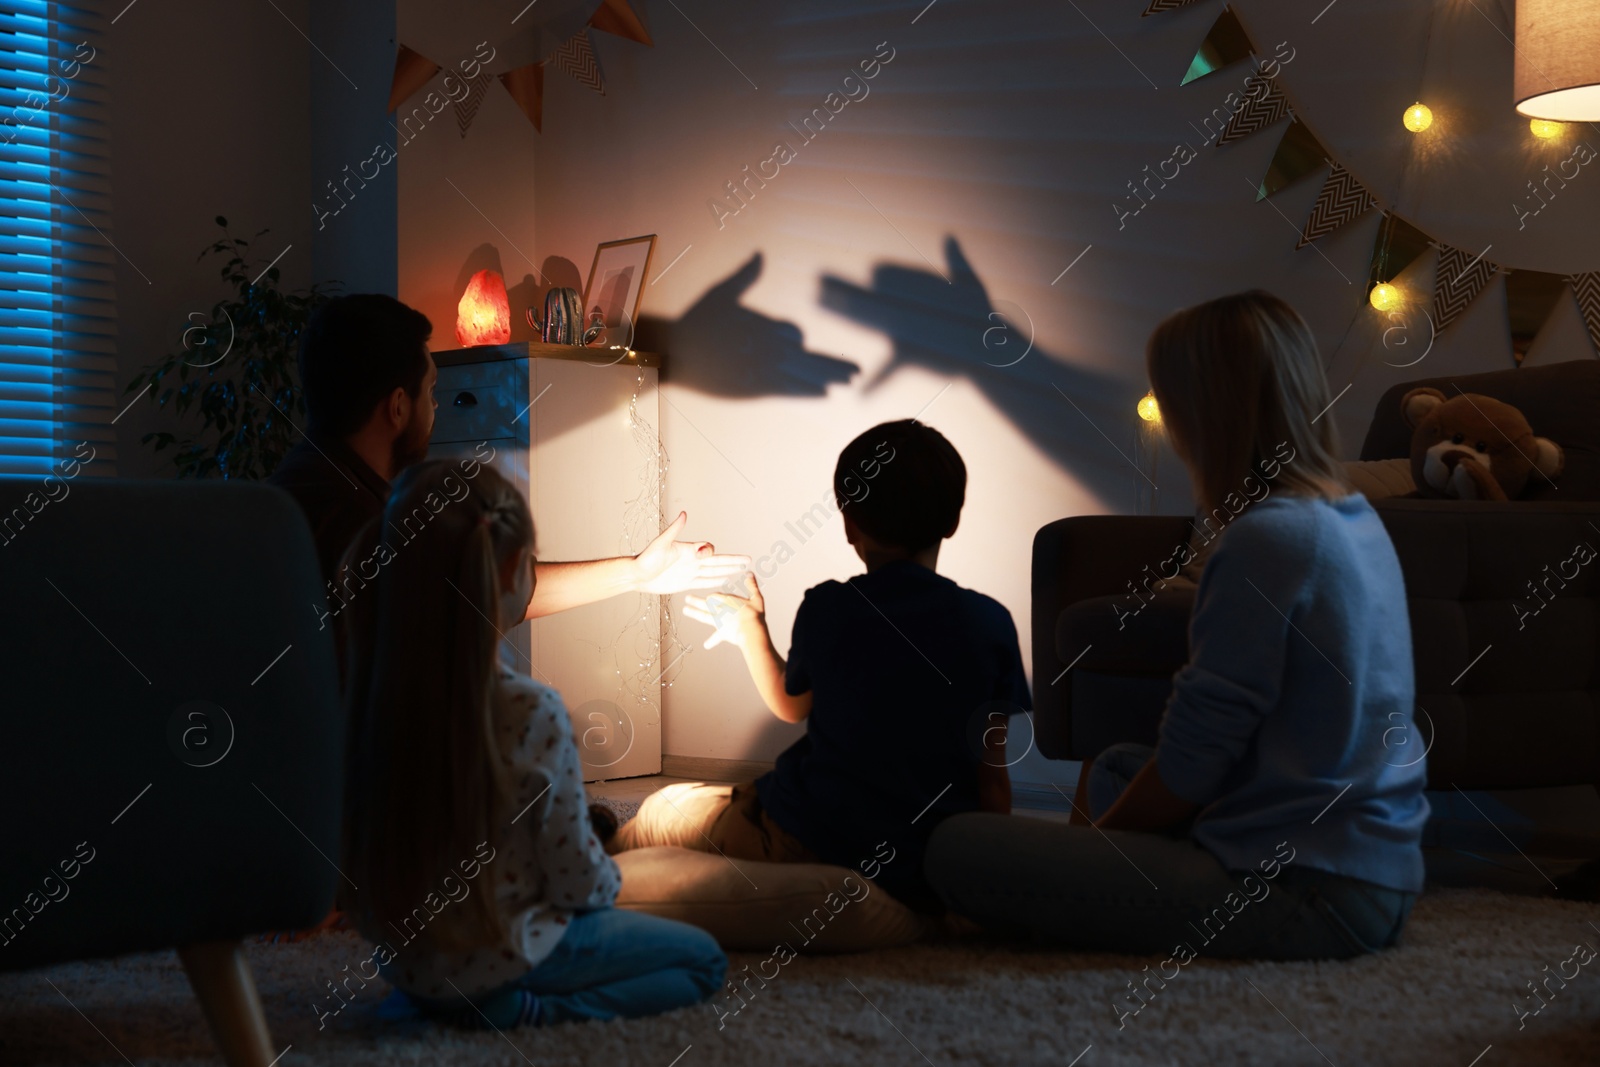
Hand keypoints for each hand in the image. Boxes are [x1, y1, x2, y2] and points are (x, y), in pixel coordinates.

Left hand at [633, 512, 752, 594]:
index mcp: (688, 550)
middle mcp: (692, 560)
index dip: (711, 551)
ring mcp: (690, 572)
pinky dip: (716, 582)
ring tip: (743, 570)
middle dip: (733, 560)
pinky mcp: (686, 583)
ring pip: (714, 571)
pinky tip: (726, 580)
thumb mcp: (661, 543)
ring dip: (729, 570)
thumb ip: (674, 530)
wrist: (638, 575)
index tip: (708, 554)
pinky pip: (704, 582)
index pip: (707, 549)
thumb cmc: (646, 558)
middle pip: (717, 560)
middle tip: (748, 560)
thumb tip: (684, 514)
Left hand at [684, 573, 764, 649]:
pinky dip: (711, 641)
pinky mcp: (721, 633)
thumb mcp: (756, 597)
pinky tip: (706, 645)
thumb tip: (750, 574)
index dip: (714, 596)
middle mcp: (720, 609)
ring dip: (694, 613)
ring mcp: (719, 621)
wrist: (750, 630)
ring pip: (703, 615)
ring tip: (685, 610)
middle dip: (696, 600)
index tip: (713, 597)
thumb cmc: (755, 614)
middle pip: (705, 603)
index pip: (715, 596)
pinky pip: (715, 638)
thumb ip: (752, 586)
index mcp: (727, 600)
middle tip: (687, 598)